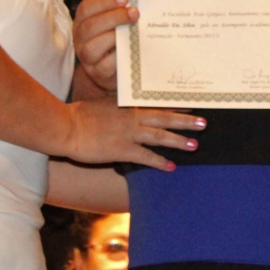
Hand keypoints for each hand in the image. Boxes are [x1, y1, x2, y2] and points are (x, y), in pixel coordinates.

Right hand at [64, 97, 205, 171]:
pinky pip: (145, 156)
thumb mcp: (103, 103)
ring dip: (179, 140)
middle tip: (204, 122)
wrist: (66, 126)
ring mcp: (128, 133)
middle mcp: (132, 117)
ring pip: (159, 136)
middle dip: (185, 120)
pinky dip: (159, 161)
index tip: (192, 103)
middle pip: (164, 117)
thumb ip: (119, 103)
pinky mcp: (121, 149)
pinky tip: (171, 167)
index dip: (175, 104)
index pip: (157, 103)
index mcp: (128, 104)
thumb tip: (129, 103)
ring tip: (195, 145)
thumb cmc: (81, 115)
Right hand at [73, 0, 137, 93]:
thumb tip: (137, 3)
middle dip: (114, 17)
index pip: (87, 7)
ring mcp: (86, 56)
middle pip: (91, 26)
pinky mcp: (97, 72)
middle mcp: (80, 38)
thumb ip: (119, 12)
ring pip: (93, 46)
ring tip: (133, 29)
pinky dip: (118, 55)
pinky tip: (130, 48)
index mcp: (82, 21)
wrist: (110, 69)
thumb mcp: (111, 23)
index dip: (105, 1)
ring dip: (115, 36)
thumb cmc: (113, 39)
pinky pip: (105, 64)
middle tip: (135, 13)